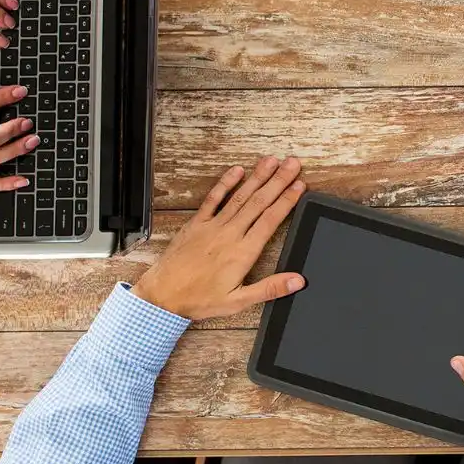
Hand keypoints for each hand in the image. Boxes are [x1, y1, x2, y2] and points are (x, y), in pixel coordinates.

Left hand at [133, 157, 306, 319]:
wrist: (163, 295)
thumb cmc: (199, 299)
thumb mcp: (238, 301)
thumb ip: (270, 288)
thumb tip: (297, 281)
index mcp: (242, 252)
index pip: (270, 220)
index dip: (287, 201)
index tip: (299, 186)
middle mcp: (229, 234)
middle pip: (259, 202)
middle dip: (278, 181)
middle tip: (292, 164)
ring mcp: (212, 226)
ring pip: (240, 197)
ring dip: (257, 177)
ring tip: (271, 161)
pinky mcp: (196, 224)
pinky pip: (213, 199)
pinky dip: (225, 184)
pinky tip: (237, 171)